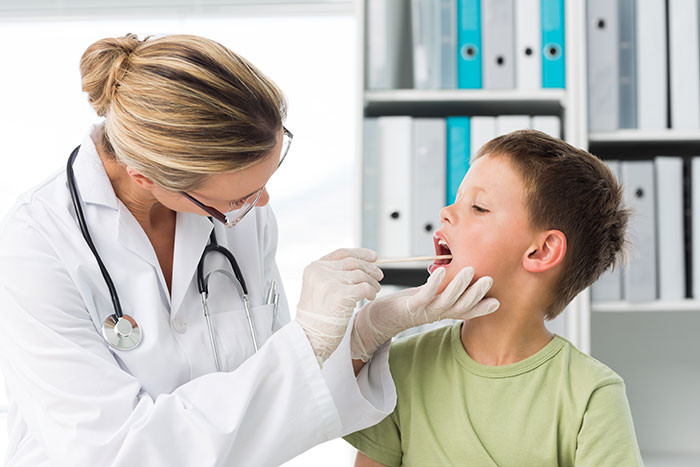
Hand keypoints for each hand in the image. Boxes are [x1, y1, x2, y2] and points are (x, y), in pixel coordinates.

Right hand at [295, 248, 382, 365]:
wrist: (309, 338)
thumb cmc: (316, 319)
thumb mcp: (319, 290)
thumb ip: (333, 276)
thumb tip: (361, 265)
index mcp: (314, 268)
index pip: (342, 253)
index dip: (360, 253)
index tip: (374, 256)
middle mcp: (321, 272)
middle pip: (353, 263)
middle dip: (370, 268)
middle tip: (380, 276)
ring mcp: (330, 282)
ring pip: (361, 275)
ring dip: (372, 283)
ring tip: (375, 291)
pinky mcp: (341, 295)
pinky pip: (365, 287)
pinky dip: (371, 292)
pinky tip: (370, 298)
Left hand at [350, 266, 498, 361]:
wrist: (378, 318)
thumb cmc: (405, 305)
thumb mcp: (428, 298)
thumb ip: (444, 293)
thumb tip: (461, 282)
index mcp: (442, 312)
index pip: (466, 311)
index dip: (481, 308)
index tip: (497, 302)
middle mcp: (436, 314)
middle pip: (461, 306)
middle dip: (476, 294)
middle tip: (489, 280)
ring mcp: (424, 311)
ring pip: (447, 300)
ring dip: (459, 285)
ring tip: (469, 270)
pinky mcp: (411, 306)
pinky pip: (426, 294)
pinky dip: (435, 283)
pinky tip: (441, 271)